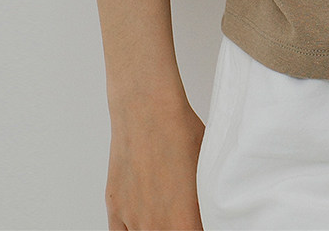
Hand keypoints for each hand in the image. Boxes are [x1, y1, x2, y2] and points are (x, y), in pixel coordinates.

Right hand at [106, 98, 206, 230]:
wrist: (148, 110)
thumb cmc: (180, 131)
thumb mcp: (208, 167)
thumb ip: (206, 198)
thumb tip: (213, 208)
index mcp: (184, 220)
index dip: (198, 227)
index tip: (199, 221)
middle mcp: (156, 226)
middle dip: (179, 225)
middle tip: (182, 213)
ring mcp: (133, 219)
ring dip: (156, 226)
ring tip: (165, 211)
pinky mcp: (115, 208)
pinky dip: (134, 229)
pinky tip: (143, 219)